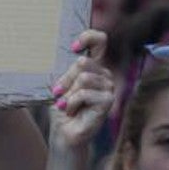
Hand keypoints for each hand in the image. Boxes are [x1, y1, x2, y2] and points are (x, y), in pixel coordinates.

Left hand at [49, 30, 113, 151]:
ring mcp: (108, 87)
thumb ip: (65, 69)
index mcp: (93, 67)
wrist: (63, 132)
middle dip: (66, 79)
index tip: (73, 47)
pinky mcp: (108, 101)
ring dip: (69, 94)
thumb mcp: (60, 84)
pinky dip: (72, 102)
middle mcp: (104, 75)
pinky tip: (71, 111)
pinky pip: (84, 93)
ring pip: (84, 78)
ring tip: (66, 105)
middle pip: (83, 62)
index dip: (88, 37)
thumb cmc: (61, 108)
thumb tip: (68, 54)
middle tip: (60, 94)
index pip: (100, 41)